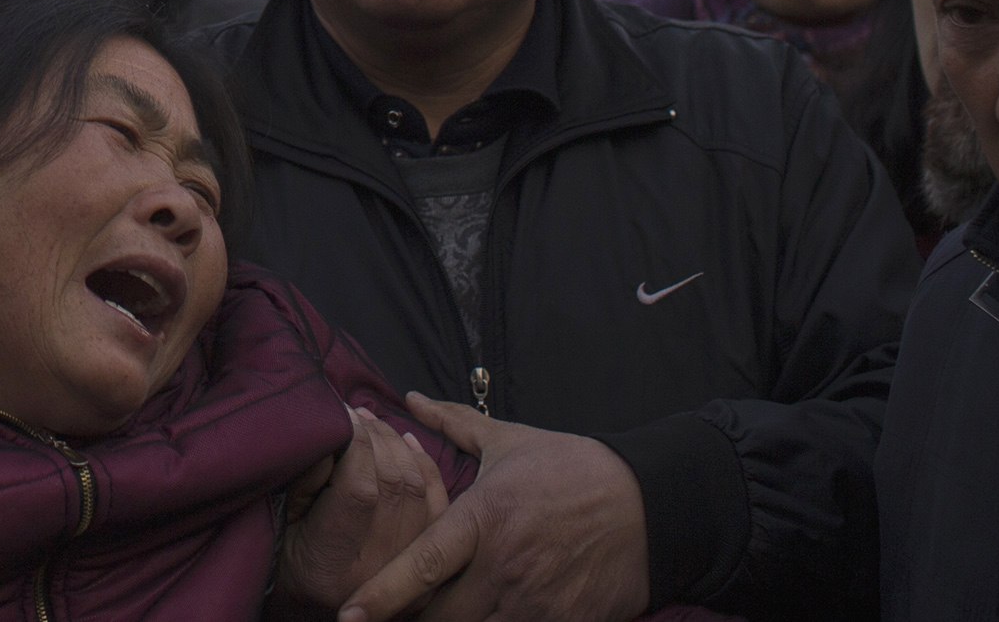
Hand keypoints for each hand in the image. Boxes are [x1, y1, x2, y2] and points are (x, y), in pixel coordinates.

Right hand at [279, 408, 448, 616]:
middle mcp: (378, 572)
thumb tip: (337, 429)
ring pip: (419, 489)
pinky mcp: (424, 565)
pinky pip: (437, 504)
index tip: (341, 412)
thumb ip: (306, 478)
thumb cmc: (282, 559)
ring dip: (398, 445)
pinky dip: (425, 465)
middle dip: (376, 436)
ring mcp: (405, 571)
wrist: (310, 606)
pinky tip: (407, 440)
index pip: (360, 489)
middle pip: (394, 485)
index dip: (355, 442)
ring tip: (373, 422)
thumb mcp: (280, 521)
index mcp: (332, 565)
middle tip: (356, 412)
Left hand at [337, 401, 644, 621]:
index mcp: (484, 517)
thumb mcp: (510, 441)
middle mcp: (504, 566)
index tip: (348, 614)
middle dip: (415, 617)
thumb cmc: (571, 468)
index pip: (421, 565)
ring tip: (442, 613)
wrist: (649, 505)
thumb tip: (410, 398)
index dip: (380, 595)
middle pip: (438, 616)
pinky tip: (488, 618)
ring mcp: (535, 602)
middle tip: (402, 608)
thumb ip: (453, 424)